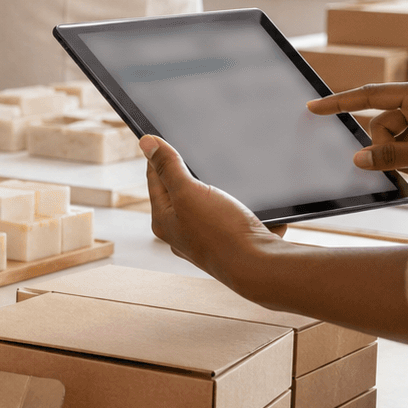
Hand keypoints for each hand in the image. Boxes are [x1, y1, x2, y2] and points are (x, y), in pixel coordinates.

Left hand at [142, 136, 287, 287]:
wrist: (261, 269)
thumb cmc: (221, 233)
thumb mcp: (188, 191)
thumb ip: (168, 167)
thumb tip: (146, 143)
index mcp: (164, 221)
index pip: (155, 179)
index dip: (159, 156)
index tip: (163, 138)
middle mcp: (182, 234)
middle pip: (183, 193)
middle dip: (197, 175)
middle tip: (205, 158)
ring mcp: (208, 242)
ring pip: (214, 205)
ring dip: (227, 194)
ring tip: (236, 188)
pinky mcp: (234, 245)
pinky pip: (239, 219)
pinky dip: (249, 212)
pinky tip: (256, 210)